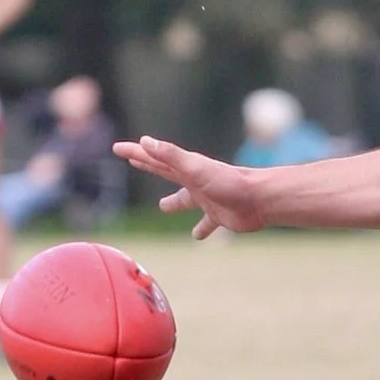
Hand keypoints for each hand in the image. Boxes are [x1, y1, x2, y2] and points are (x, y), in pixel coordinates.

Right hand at [112, 136, 264, 238]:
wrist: (260, 200)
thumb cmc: (229, 183)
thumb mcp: (195, 168)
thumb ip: (171, 156)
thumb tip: (145, 141)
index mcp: (186, 169)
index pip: (155, 158)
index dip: (136, 153)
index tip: (118, 147)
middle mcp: (195, 181)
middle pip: (166, 171)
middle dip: (149, 165)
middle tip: (134, 160)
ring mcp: (207, 198)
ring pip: (185, 200)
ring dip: (174, 202)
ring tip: (163, 206)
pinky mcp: (219, 215)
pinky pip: (207, 223)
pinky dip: (201, 229)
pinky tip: (197, 237)